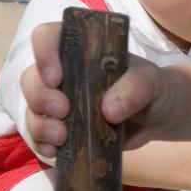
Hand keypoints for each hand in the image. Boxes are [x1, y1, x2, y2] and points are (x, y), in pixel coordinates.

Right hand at [22, 21, 167, 156]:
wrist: (159, 116)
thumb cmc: (151, 87)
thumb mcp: (150, 81)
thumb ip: (134, 89)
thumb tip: (110, 111)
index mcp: (79, 50)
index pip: (47, 37)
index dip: (43, 53)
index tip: (56, 77)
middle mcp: (63, 74)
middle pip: (31, 79)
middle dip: (41, 96)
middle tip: (63, 111)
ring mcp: (60, 103)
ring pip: (32, 110)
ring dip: (39, 125)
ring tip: (62, 138)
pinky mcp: (62, 129)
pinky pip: (39, 138)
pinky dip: (41, 145)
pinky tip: (55, 152)